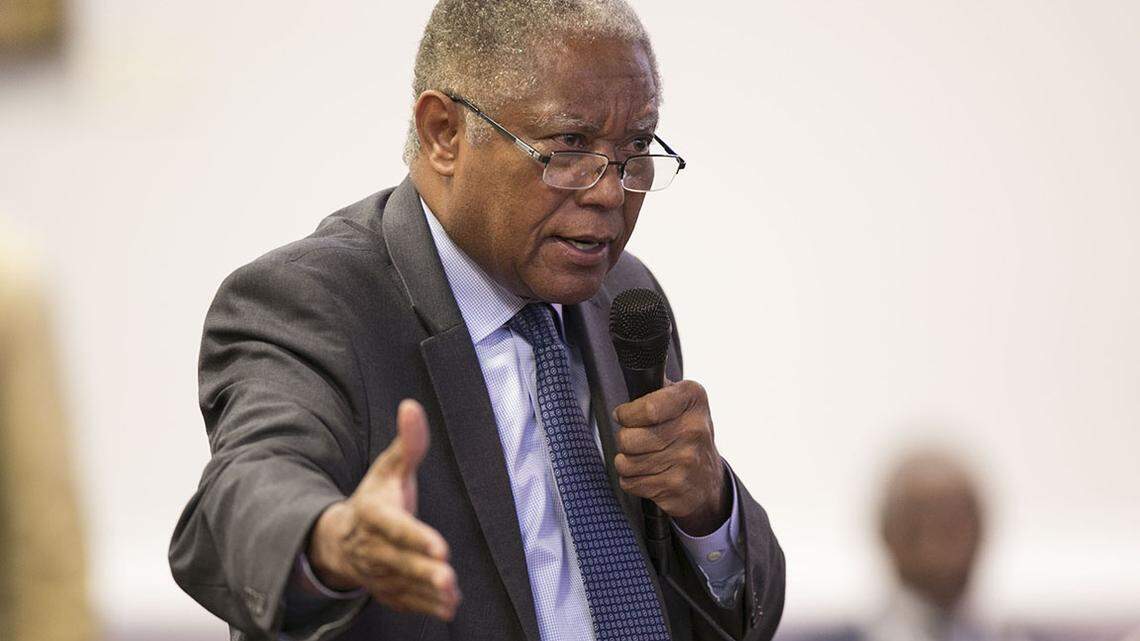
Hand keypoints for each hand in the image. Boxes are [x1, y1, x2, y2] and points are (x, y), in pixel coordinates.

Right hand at [307, 399, 460, 619]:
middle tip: (448, 576)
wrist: (341, 540)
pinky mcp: (386, 590)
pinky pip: (404, 602)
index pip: (395, 528)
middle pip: (399, 561)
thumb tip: (412, 405)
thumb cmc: (376, 498)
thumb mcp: (390, 467)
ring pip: (403, 585)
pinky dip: (425, 607)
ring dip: (427, 592)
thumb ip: (408, 442)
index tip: (441, 548)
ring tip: (451, 594)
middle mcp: (373, 546)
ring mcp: (377, 572)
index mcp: (374, 514)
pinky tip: (448, 608)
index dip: (416, 537)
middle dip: (423, 571)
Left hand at [613, 380, 731, 535]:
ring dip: (626, 462)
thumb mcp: (679, 400)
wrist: (708, 479)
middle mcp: (695, 428)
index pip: (646, 409)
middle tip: (635, 440)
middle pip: (630, 438)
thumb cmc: (685, 434)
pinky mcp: (677, 486)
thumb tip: (635, 372)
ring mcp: (687, 460)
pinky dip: (632, 480)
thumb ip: (656, 387)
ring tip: (641, 458)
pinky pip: (632, 483)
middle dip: (623, 440)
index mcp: (693, 398)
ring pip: (627, 462)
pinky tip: (648, 474)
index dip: (626, 415)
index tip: (625, 416)